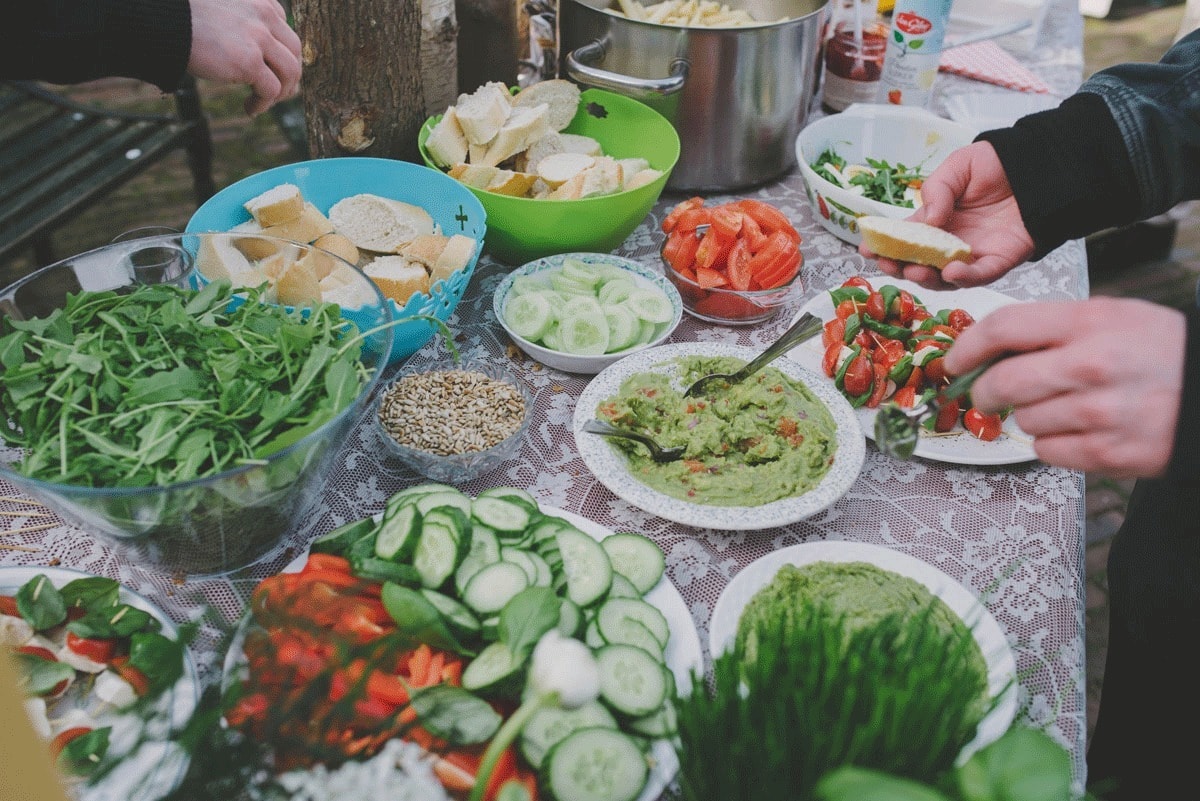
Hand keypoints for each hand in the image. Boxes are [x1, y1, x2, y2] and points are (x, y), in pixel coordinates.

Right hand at [187, 0, 301, 115]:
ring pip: (290, 72)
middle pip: (294, 52)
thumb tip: (257, 54)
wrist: (162, 20)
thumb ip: (242, 23)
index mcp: (260, 0)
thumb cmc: (183, 16)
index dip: (282, 55)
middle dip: (289, 75)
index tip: (272, 71)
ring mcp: (259, 37)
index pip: (285, 31)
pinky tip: (250, 109)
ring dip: (280, 92)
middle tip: (276, 93)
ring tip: (262, 102)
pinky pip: (271, 90)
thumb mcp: (222, 11)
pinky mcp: (249, 61)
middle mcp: (265, 15)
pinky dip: (263, 104)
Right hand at [858, 142, 1035, 289]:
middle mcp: (949, 242)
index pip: (904, 238)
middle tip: (889, 264)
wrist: (1037, 166)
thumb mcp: (956, 167)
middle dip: (900, 267)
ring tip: (916, 271)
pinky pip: (979, 276)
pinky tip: (951, 272)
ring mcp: (972, 254)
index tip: (867, 248)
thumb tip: (926, 220)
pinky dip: (964, 278)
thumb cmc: (995, 164)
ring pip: (944, 278)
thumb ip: (937, 191)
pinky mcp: (998, 261)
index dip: (884, 245)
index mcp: (935, 220)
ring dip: (927, 278)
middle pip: (919, 263)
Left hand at [943, 297, 1185, 477]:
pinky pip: (1046, 450)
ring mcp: (1098, 412)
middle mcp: (1091, 365)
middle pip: (1002, 382)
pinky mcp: (1106, 452)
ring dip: (1030, 416)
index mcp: (1088, 322)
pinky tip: (1080, 429)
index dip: (966, 346)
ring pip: (1024, 419)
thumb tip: (986, 349)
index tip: (954, 360)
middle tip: (985, 395)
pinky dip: (1053, 442)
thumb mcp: (1109, 317)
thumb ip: (1050, 328)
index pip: (1003, 327)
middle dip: (983, 392)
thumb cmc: (1156, 351)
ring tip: (1064, 406)